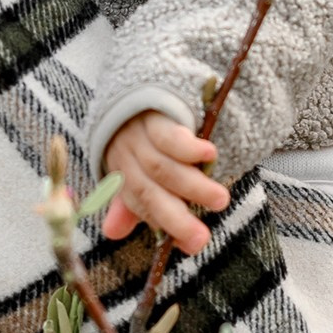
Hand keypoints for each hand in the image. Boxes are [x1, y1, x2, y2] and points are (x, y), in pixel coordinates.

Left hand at [102, 109, 227, 252]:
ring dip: (191, 186)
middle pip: (149, 191)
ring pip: (162, 167)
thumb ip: (131, 203)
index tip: (192, 245)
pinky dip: (187, 148)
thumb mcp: (133, 170)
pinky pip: (167, 134)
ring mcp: (137, 135)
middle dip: (176, 218)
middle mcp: (125, 158)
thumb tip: (113, 234)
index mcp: (121, 175)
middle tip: (202, 238)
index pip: (141, 205)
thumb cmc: (140, 140)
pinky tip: (209, 155)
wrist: (134, 87)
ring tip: (219, 200)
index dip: (165, 226)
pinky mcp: (153, 113)